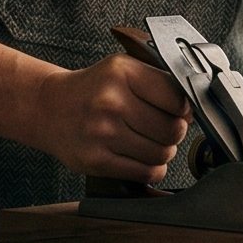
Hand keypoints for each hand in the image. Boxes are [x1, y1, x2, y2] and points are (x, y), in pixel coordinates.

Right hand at [28, 53, 192, 181]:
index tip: (178, 111)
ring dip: (163, 151)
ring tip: (149, 142)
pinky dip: (152, 168)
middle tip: (163, 128)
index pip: (177, 98)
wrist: (49, 108)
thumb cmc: (92, 90)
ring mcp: (102, 134)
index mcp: (121, 72)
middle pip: (172, 129)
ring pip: (162, 154)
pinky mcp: (96, 161)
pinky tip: (141, 157)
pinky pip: (146, 172)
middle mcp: (111, 102)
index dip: (184, 108)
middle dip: (175, 132)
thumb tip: (193, 112)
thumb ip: (158, 83)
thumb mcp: (122, 69)